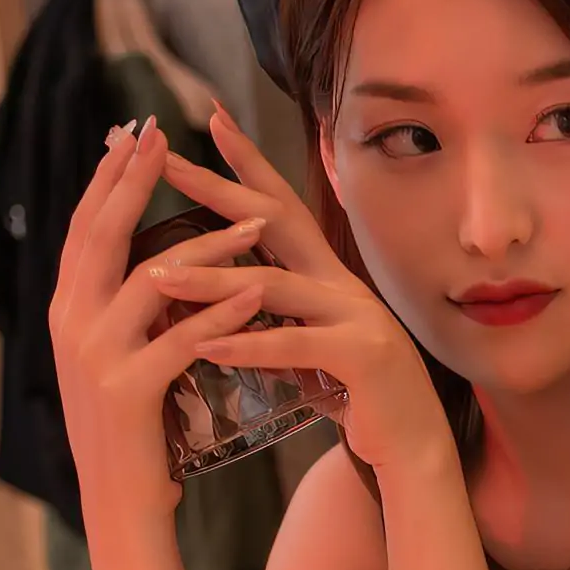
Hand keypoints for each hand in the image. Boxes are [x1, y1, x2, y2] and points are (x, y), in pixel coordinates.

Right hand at [49, 119, 286, 520]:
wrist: (121, 506)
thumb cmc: (133, 431)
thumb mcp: (119, 358)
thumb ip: (127, 312)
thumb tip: (153, 263)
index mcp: (67, 310)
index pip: (85, 229)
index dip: (108, 179)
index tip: (135, 134)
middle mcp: (70, 324)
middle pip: (102, 236)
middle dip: (134, 182)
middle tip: (166, 137)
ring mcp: (94, 357)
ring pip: (150, 282)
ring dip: (206, 248)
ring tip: (252, 221)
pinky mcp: (127, 391)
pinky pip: (180, 339)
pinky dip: (221, 313)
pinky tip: (257, 291)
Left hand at [148, 103, 449, 476]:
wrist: (414, 449)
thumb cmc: (359, 400)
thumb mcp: (308, 352)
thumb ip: (273, 324)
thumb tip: (215, 311)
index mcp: (330, 279)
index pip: (283, 209)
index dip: (248, 165)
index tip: (210, 121)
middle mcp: (344, 286)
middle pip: (276, 222)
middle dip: (219, 190)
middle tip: (166, 163)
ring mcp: (358, 317)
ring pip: (271, 286)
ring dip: (208, 280)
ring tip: (156, 278)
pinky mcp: (364, 358)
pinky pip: (294, 345)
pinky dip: (245, 345)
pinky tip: (202, 346)